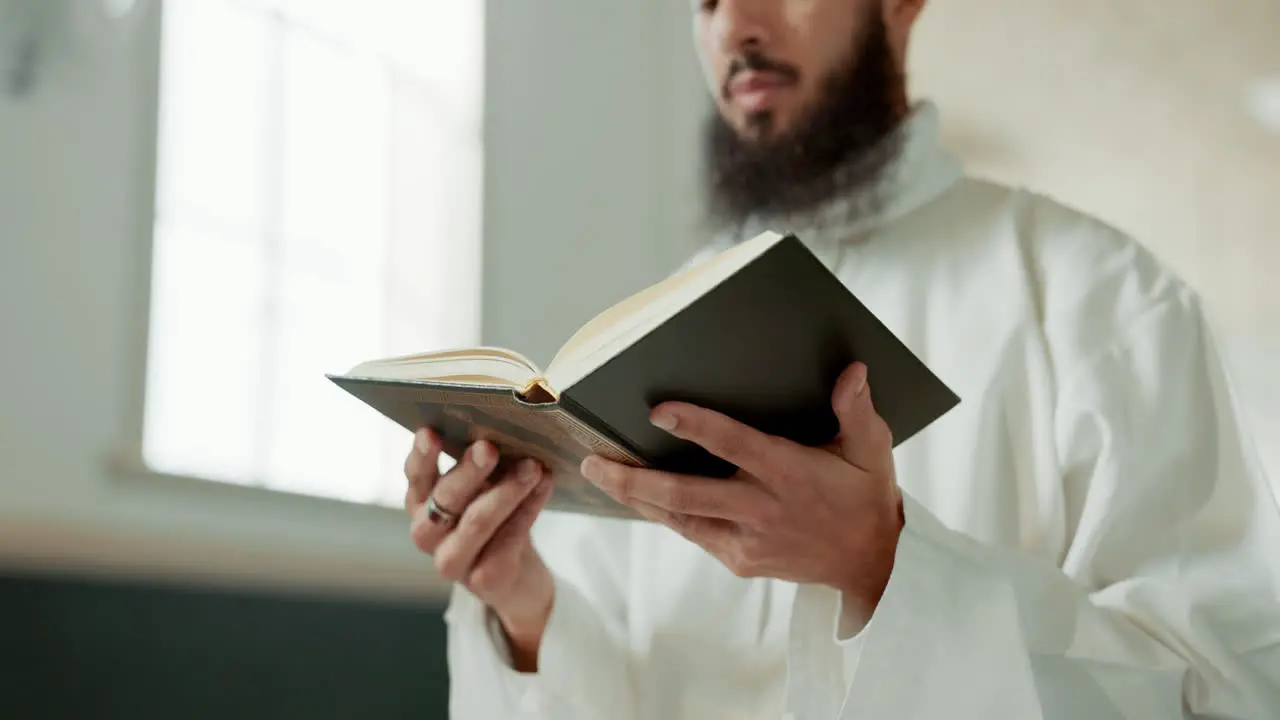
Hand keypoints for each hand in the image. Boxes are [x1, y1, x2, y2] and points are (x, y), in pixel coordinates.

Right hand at [404, 432, 554, 669]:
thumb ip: (483, 466)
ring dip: (506, 490)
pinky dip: (529, 507)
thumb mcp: (483, 490)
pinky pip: (509, 537)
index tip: (430, 432)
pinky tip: (544, 485)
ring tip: (532, 467)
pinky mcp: (484, 579)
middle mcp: (428, 534)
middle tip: (489, 448)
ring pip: (477, 521)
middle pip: (445, 498)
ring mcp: (452, 561)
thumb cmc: (496, 522)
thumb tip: (498, 429)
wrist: (518, 578)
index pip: (416, 476)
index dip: (422, 456)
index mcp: (421, 505)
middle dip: (469, 470)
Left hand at [580, 362, 902, 624]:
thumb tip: (851, 371)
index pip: (735, 445)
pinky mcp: (739, 560)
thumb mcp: (872, 451)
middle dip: (635, 478)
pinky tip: (636, 494)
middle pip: (686, 494)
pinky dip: (662, 513)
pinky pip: (692, 532)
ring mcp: (747, 540)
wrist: (872, 567)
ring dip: (636, 496)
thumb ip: (856, 410)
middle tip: (593, 460)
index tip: (659, 412)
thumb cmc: (867, 498)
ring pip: (679, 518)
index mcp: (790, 475)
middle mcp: (762, 509)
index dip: (696, 427)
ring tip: (598, 473)